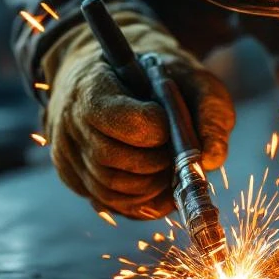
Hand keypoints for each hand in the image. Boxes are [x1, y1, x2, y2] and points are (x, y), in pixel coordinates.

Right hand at [44, 22, 234, 218]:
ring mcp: (66, 153)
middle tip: (174, 154)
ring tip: (168, 169)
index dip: (157, 129)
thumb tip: (212, 160)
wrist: (117, 75)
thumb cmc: (160, 77)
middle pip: (111, 159)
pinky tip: (159, 187)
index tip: (170, 124)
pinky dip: (139, 202)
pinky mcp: (73, 177)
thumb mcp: (191, 78)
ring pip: (109, 189)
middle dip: (155, 164)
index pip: (122, 121)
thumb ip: (209, 112)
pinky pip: (106, 203)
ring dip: (149, 188)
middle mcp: (69, 122)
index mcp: (92, 86)